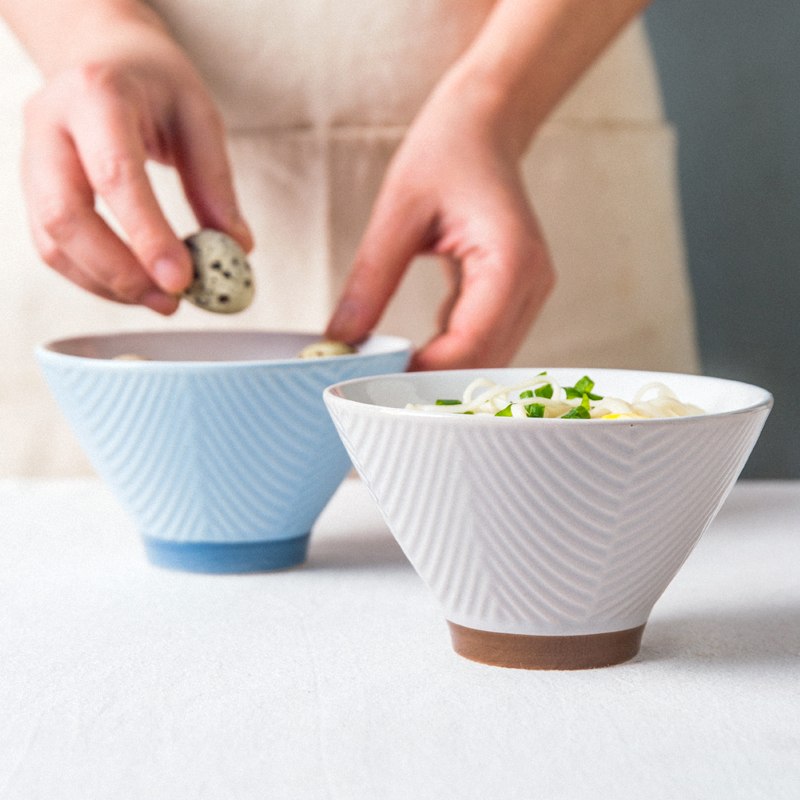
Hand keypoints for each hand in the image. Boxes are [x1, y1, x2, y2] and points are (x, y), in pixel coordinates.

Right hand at [21, 16, 250, 312]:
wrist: (101, 54)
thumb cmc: (155, 83)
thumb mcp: (200, 116)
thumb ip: (215, 184)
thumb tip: (237, 249)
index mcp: (97, 94)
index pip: (116, 174)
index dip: (146, 235)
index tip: (181, 280)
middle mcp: (50, 125)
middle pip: (66, 215)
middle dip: (120, 271)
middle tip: (172, 301)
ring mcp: (31, 158)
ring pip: (52, 240)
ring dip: (107, 285)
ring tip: (162, 301)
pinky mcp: (32, 189)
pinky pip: (51, 247)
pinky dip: (93, 279)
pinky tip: (135, 287)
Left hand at [325, 77, 553, 370]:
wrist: (485, 123)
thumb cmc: (447, 150)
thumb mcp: (397, 211)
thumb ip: (370, 281)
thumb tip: (340, 340)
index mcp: (512, 262)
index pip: (470, 346)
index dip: (422, 375)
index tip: (373, 385)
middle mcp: (532, 285)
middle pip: (484, 365)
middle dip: (430, 385)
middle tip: (374, 393)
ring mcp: (529, 293)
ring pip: (487, 362)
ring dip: (440, 376)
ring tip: (389, 377)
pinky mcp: (514, 295)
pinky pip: (483, 343)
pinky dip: (447, 356)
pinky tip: (412, 352)